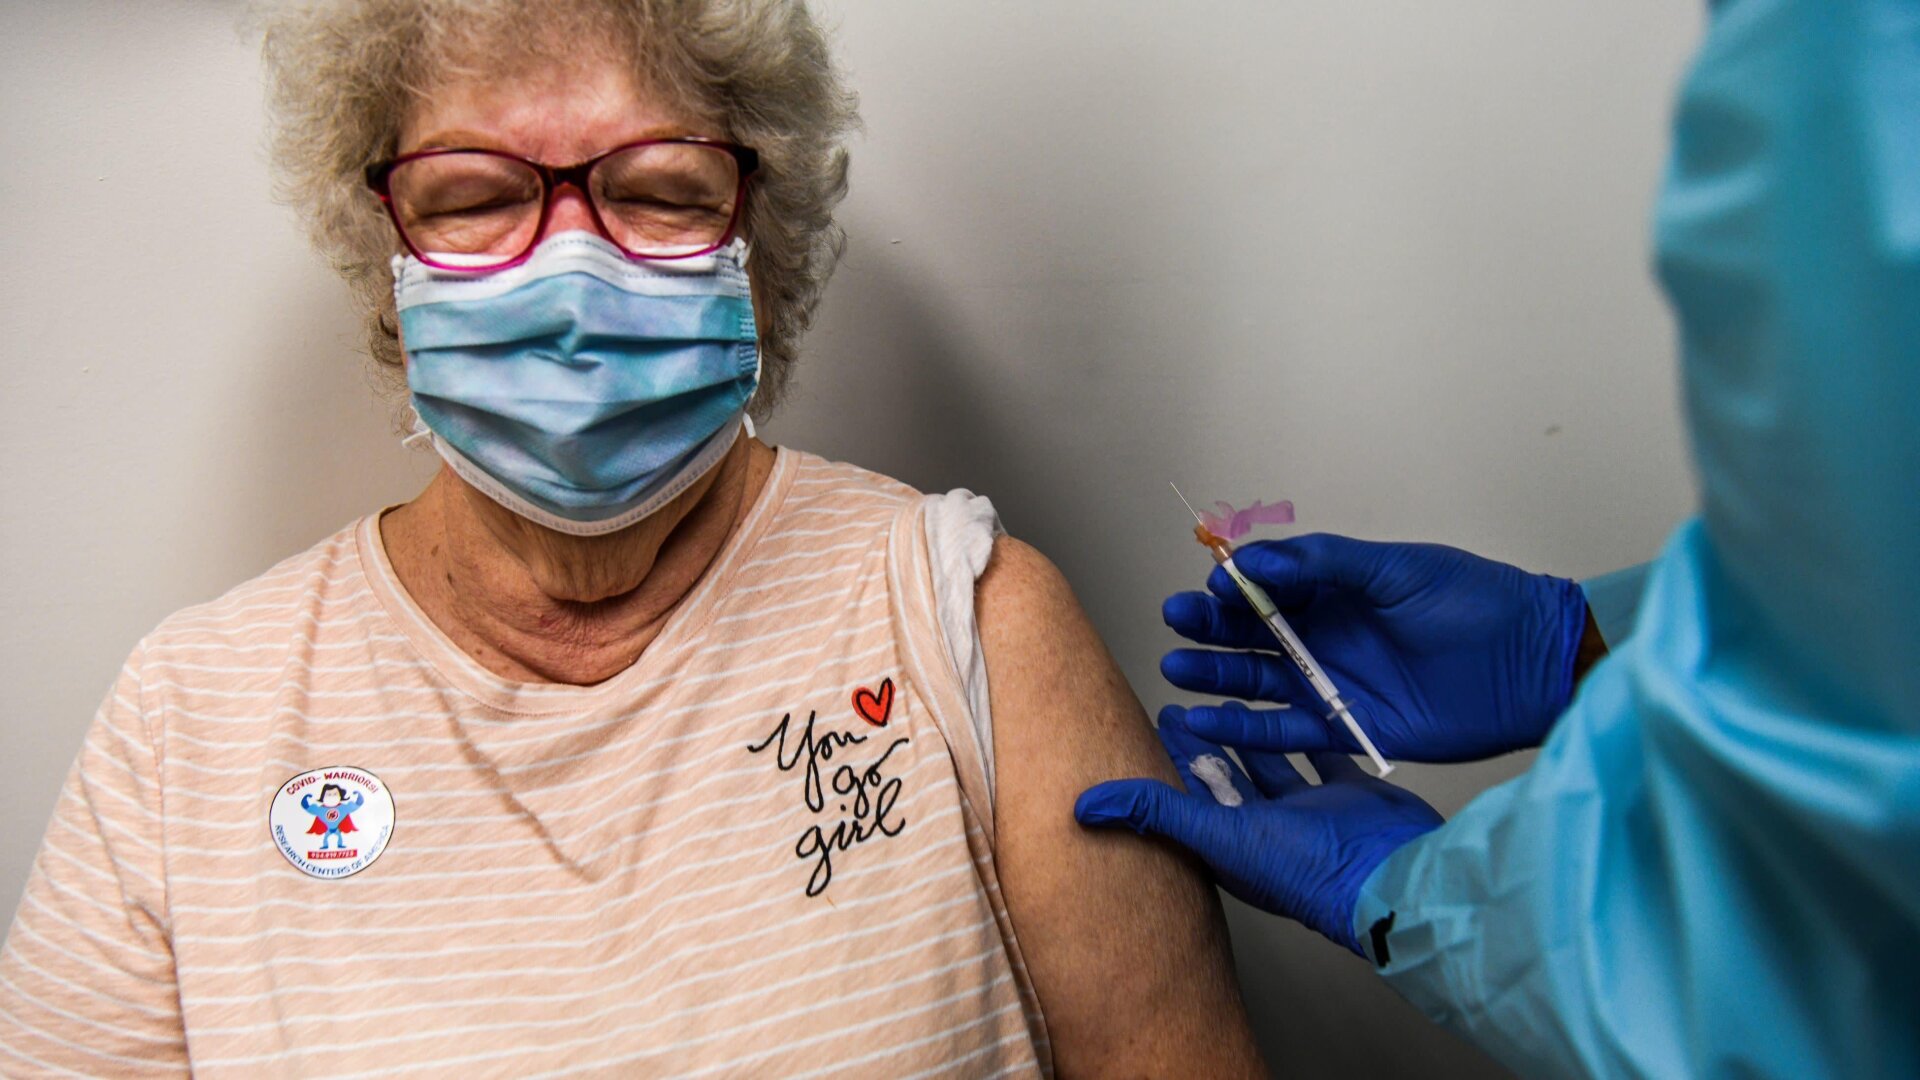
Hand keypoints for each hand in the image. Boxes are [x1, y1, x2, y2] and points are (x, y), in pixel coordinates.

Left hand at [1076, 706, 1441, 954]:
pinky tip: (1292, 708)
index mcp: (1233, 845)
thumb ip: (1156, 814)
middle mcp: (1268, 829)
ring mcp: (1309, 811)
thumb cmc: (1306, 868)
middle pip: (1225, 778)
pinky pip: (1320, 754)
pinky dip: (1306, 732)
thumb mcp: (1219, 836)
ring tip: (1224, 698)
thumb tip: (1082, 807)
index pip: (1188, 796)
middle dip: (1201, 743)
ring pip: (1270, 764)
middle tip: (1176, 706)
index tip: (1149, 725)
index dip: (1168, 762)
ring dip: (1248, 735)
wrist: (1389, 872)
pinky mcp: (1346, 792)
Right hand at [1164, 534, 1589, 762]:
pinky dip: (1241, 727)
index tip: (1213, 584)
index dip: (1235, 585)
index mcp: (1334, 590)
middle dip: (1209, 626)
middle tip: (1177, 620)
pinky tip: (1205, 719)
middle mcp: (1323, 636)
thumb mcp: (1396, 569)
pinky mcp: (1343, 727)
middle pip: (1249, 632)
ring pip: (1255, 679)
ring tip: (1175, 667)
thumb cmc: (1474, 603)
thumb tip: (1254, 560)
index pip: (1266, 584)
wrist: (1531, 663)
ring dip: (1213, 673)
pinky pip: (1282, 730)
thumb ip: (1325, 564)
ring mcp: (1330, 682)